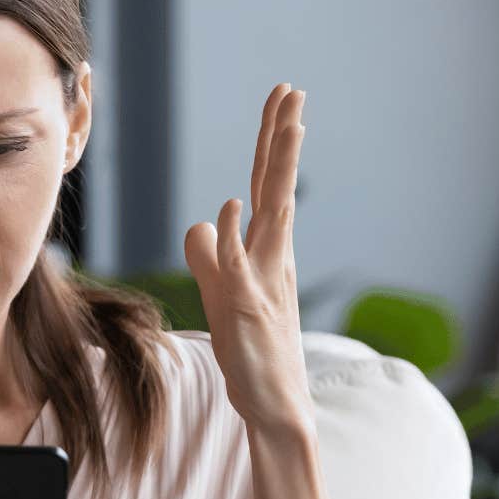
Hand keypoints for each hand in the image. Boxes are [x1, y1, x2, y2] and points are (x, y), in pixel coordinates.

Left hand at [183, 83, 313, 427]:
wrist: (274, 406)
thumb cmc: (251, 352)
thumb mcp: (221, 293)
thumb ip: (211, 256)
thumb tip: (204, 222)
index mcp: (267, 252)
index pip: (268, 185)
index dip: (274, 143)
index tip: (284, 100)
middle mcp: (272, 259)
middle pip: (277, 186)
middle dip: (283, 138)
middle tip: (293, 91)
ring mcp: (262, 281)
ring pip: (272, 213)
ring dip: (278, 169)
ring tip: (288, 124)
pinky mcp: (247, 309)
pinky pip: (239, 267)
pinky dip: (236, 236)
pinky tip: (232, 206)